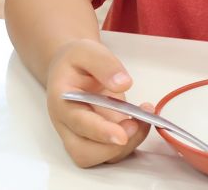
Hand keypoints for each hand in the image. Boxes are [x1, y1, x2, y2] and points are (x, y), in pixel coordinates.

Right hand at [46, 39, 152, 167]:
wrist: (71, 68)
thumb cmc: (76, 61)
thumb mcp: (86, 50)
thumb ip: (103, 64)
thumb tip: (123, 83)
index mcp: (62, 101)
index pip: (78, 123)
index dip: (100, 132)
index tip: (122, 135)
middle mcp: (68, 125)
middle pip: (84, 153)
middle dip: (112, 148)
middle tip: (136, 124)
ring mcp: (83, 135)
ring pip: (101, 157)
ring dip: (127, 145)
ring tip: (145, 118)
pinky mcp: (99, 138)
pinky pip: (114, 150)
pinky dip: (133, 140)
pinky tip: (143, 119)